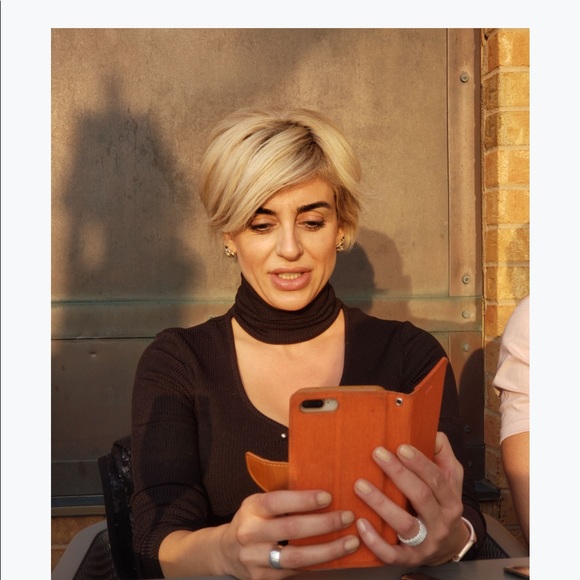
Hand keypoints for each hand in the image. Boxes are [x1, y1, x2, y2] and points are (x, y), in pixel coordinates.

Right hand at [220, 489, 359, 578]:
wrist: (226, 552)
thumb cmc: (252, 520)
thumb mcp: (259, 503)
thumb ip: (283, 499)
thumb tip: (321, 487)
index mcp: (251, 508)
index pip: (278, 502)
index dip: (304, 500)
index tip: (328, 496)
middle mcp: (250, 533)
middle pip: (291, 529)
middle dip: (324, 523)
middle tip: (348, 517)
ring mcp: (255, 559)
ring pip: (297, 557)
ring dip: (328, 550)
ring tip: (351, 541)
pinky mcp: (263, 579)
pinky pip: (296, 571)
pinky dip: (319, 564)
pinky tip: (336, 557)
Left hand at [353, 432, 471, 565]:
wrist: (449, 546)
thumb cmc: (443, 504)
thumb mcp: (451, 478)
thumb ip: (442, 454)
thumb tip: (432, 432)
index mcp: (450, 501)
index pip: (437, 480)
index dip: (420, 463)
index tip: (400, 447)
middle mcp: (441, 523)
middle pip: (421, 498)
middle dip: (398, 474)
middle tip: (377, 454)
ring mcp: (426, 543)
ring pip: (404, 524)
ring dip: (381, 504)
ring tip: (360, 485)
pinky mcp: (410, 559)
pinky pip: (392, 554)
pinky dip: (376, 541)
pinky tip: (360, 524)